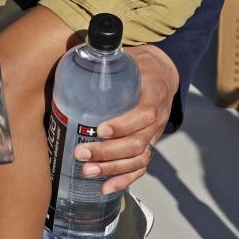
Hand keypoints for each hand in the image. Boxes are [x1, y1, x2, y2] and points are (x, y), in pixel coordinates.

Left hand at [75, 45, 177, 193]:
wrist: (163, 73)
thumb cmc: (139, 63)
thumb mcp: (128, 54)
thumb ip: (107, 55)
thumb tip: (75, 50)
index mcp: (154, 93)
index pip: (145, 113)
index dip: (124, 124)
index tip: (101, 129)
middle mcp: (157, 119)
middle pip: (138, 142)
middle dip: (108, 152)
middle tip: (82, 153)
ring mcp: (154, 135)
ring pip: (137, 158)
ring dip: (112, 169)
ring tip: (88, 171)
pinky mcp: (148, 145)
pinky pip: (140, 168)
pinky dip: (124, 180)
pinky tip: (106, 188)